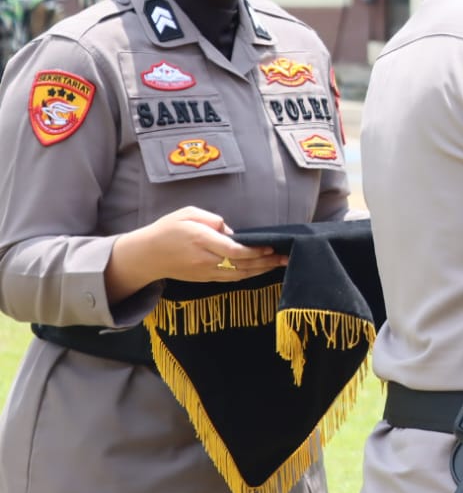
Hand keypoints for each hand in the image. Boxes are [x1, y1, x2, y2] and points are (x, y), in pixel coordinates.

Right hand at [108, 206, 285, 298]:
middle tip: (285, 257)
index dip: (254, 251)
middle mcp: (204, 259)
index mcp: (201, 240)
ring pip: (238, 275)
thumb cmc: (168, 229)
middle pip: (241, 265)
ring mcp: (204, 272)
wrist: (146, 256)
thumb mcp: (188, 213)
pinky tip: (261, 270)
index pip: (233, 250)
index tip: (269, 247)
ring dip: (260, 270)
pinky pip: (230, 279)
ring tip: (279, 264)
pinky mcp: (204, 278)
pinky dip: (248, 275)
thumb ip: (213, 220)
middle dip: (265, 262)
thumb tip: (232, 232)